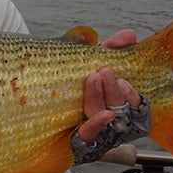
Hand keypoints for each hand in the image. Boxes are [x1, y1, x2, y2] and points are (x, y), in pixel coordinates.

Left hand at [71, 30, 150, 164]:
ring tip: (94, 78)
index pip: (135, 101)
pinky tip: (105, 114)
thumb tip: (129, 34)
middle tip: (104, 72)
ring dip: (102, 97)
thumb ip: (109, 49)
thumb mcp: (88, 63)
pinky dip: (98, 124)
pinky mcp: (80, 139)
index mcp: (119, 105)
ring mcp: (98, 131)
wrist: (37, 103)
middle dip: (114, 89)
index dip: (134, 90)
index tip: (126, 77)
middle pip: (122, 108)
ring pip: (107, 116)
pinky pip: (90, 134)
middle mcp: (113, 121)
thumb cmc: (72, 82)